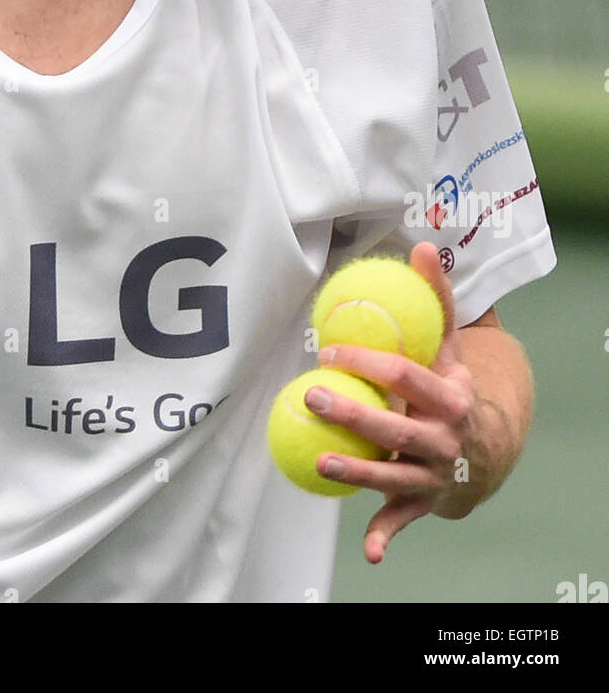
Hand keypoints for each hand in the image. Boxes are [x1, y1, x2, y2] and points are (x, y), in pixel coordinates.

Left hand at [305, 241, 482, 564]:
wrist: (484, 451)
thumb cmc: (452, 387)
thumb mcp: (452, 346)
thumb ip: (437, 300)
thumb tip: (422, 246)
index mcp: (450, 397)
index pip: (405, 375)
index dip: (366, 362)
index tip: (328, 351)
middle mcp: (444, 439)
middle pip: (395, 427)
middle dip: (353, 414)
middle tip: (312, 396)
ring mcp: (433, 475)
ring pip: (392, 475)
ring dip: (358, 471)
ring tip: (321, 459)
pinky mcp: (422, 504)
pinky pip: (400, 521)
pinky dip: (384, 536)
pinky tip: (366, 551)